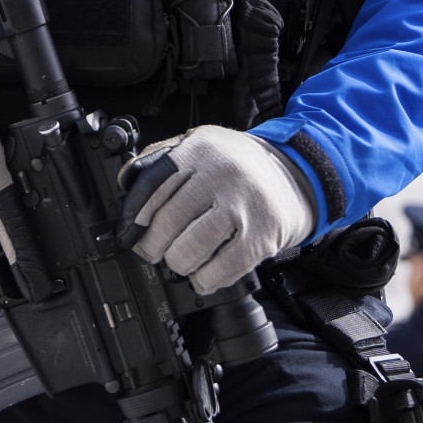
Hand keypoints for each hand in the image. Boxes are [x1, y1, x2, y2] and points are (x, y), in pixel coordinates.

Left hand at [122, 126, 314, 294]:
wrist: (296, 175)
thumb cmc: (240, 164)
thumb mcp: (200, 143)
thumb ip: (162, 157)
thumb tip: (127, 180)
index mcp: (201, 151)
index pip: (153, 185)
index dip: (135, 213)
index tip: (130, 229)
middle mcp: (222, 177)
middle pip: (167, 222)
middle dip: (151, 245)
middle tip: (152, 250)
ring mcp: (243, 209)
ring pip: (189, 251)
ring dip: (177, 263)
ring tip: (179, 259)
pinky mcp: (261, 239)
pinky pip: (221, 270)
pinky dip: (205, 280)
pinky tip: (203, 273)